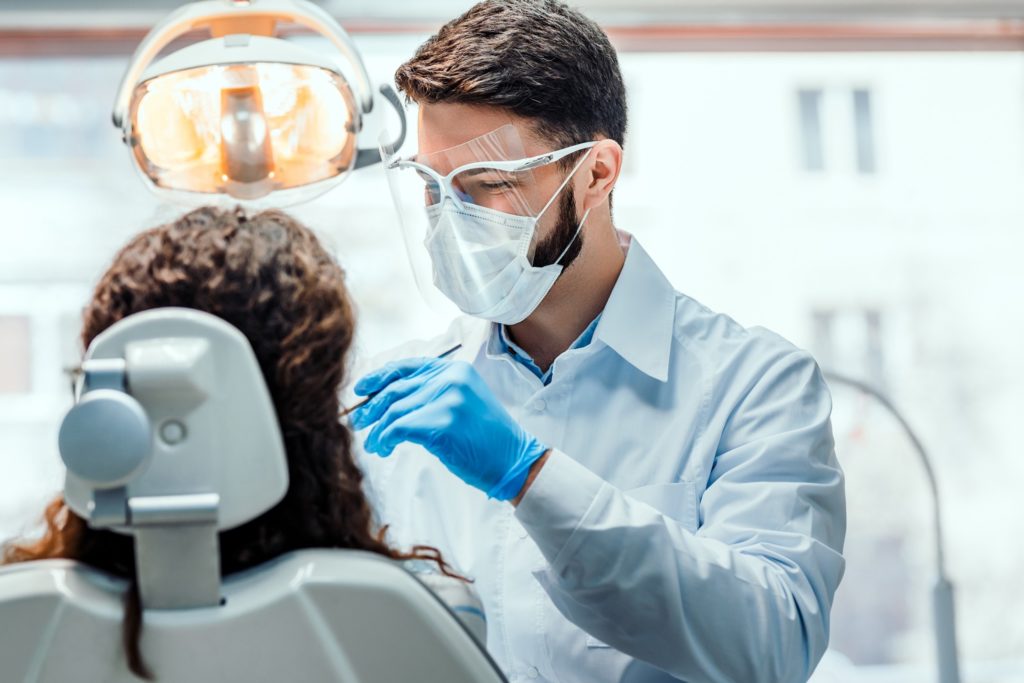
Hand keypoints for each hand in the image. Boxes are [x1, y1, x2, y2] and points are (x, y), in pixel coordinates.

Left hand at [350, 357, 548, 500]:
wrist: (513, 459)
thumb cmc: (486, 438)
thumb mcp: (464, 401)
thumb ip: (434, 392)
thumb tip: (389, 399)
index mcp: (455, 369)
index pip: (407, 367)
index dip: (379, 377)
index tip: (360, 389)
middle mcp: (451, 378)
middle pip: (396, 389)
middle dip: (372, 407)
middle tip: (358, 423)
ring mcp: (448, 399)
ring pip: (394, 410)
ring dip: (378, 430)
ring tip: (374, 445)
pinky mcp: (442, 423)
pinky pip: (399, 428)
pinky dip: (386, 439)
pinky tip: (385, 448)